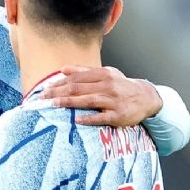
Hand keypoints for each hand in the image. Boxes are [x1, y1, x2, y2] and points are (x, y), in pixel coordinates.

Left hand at [41, 65, 161, 126]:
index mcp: (103, 74)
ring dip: (70, 102)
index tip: (45, 89)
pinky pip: (101, 117)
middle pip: (79, 88)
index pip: (76, 78)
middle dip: (59, 92)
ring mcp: (113, 101)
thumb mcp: (105, 74)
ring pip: (88, 100)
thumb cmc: (121, 86)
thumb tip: (63, 69)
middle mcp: (108, 86)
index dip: (59, 83)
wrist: (146, 97)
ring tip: (55, 104)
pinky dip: (89, 118)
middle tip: (43, 98)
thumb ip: (83, 71)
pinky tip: (77, 119)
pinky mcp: (118, 115)